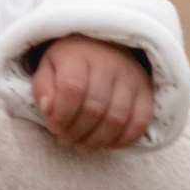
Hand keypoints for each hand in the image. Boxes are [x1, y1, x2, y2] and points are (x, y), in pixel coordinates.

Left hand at [30, 35, 155, 150]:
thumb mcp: (47, 67)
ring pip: (117, 119)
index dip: (61, 115)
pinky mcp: (146, 91)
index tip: (53, 127)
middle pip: (94, 107)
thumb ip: (43, 88)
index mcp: (78, 54)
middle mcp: (109, 63)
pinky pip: (140, 122)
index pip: (72, 89)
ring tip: (81, 144)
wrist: (104, 45)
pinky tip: (106, 143)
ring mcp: (131, 77)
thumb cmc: (71, 62)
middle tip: (65, 139)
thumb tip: (48, 109)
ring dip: (96, 140)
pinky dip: (122, 140)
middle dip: (76, 132)